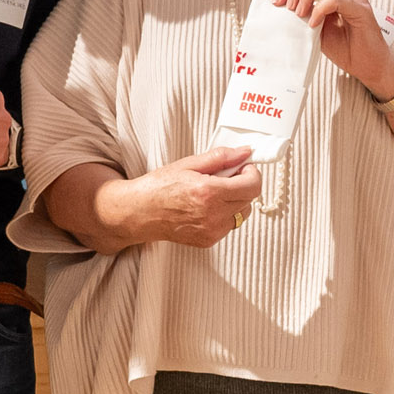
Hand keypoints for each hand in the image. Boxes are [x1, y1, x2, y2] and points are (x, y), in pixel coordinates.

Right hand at [123, 146, 263, 247]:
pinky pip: (230, 225)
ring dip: (236, 200)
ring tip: (213, 193)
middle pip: (250, 199)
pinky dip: (225, 214)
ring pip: (243, 213)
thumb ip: (220, 157)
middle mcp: (213, 215)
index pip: (253, 185)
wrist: (140, 213)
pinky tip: (206, 207)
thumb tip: (244, 153)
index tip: (243, 167)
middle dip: (243, 185)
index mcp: (208, 192)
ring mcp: (212, 231)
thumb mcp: (188, 164)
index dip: (252, 173)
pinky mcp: (209, 241)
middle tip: (224, 177)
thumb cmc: (159, 187)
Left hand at [275, 0, 393, 99]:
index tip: (277, 1)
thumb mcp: (317, 29)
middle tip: (288, 7)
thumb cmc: (347, 49)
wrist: (369, 67)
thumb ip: (304, 15)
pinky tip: (314, 24)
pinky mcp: (362, 10)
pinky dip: (320, 9)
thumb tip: (282, 7)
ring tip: (300, 14)